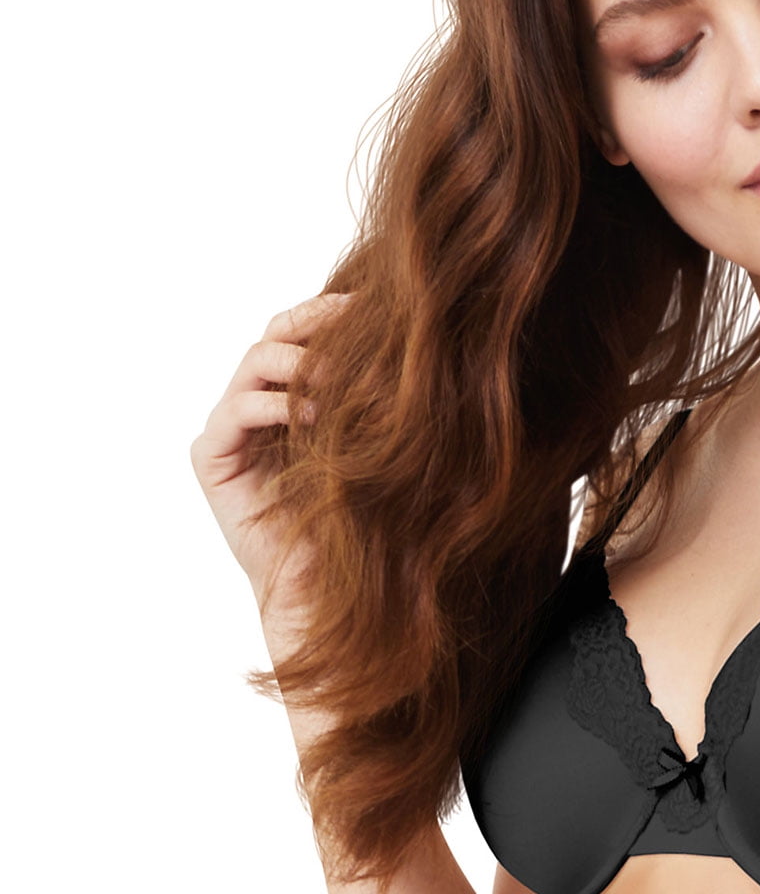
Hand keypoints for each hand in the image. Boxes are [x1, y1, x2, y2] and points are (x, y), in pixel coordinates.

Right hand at [189, 292, 351, 624]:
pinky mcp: (211, 459)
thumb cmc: (362, 525)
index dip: (331, 313)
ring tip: (339, 379)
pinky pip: (234, 412)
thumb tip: (415, 345)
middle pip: (273, 337)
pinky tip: (311, 417)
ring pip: (253, 364)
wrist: (329, 589)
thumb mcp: (377, 449)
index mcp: (294, 398)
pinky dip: (272, 405)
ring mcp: (230, 431)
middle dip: (311, 323)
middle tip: (353, 321)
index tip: (374, 304)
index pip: (303, 337)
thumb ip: (377, 400)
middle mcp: (257, 407)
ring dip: (297, 363)